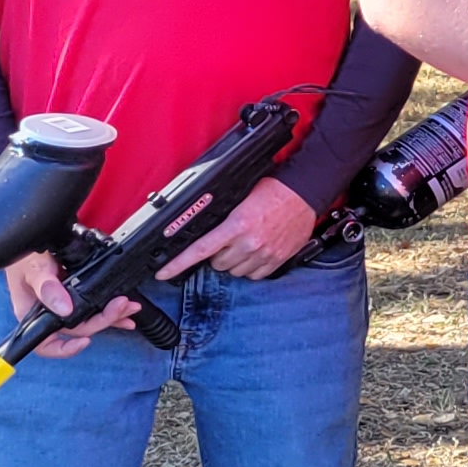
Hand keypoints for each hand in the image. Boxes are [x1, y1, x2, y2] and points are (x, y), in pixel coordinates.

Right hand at [1, 252, 138, 358]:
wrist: (32, 237)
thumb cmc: (24, 255)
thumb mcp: (32, 268)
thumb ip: (46, 288)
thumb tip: (65, 309)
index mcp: (33, 314)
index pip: (45, 343)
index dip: (64, 349)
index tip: (85, 341)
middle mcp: (49, 313)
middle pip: (78, 329)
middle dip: (103, 321)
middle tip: (121, 305)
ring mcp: (64, 305)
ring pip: (90, 319)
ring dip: (113, 315)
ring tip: (129, 306)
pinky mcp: (76, 296)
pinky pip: (95, 308)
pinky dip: (112, 310)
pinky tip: (126, 310)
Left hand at [160, 179, 318, 280]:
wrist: (304, 192)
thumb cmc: (273, 190)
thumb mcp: (240, 199)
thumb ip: (223, 218)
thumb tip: (203, 231)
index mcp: (237, 225)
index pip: (200, 250)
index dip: (178, 264)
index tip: (163, 273)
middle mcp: (249, 242)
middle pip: (217, 264)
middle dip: (217, 254)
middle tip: (227, 240)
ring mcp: (264, 253)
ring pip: (235, 271)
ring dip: (234, 261)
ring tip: (243, 244)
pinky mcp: (277, 260)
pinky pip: (254, 275)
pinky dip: (251, 267)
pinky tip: (255, 253)